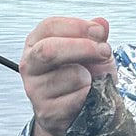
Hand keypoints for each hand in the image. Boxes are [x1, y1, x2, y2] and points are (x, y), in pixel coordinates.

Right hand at [19, 16, 114, 135]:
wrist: (77, 112)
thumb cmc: (82, 77)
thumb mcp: (91, 52)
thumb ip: (95, 37)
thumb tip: (101, 23)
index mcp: (35, 43)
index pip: (50, 26)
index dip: (78, 27)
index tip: (100, 32)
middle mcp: (29, 65)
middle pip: (50, 50)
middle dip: (84, 48)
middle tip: (105, 52)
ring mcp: (35, 90)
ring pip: (71, 76)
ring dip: (91, 78)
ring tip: (91, 82)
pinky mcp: (47, 112)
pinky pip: (78, 99)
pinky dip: (91, 96)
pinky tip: (88, 98)